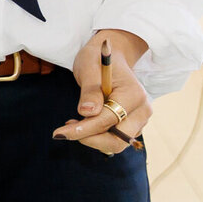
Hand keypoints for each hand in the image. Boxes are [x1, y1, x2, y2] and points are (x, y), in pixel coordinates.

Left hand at [55, 29, 151, 155]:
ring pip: (116, 143)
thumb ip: (90, 91)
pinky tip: (82, 123)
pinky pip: (114, 138)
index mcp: (134, 95)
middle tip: (65, 131)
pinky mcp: (132, 124)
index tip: (61, 132)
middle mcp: (142, 111)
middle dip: (90, 139)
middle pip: (118, 140)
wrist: (112, 58)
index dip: (83, 129)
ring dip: (92, 138)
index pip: (108, 121)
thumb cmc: (98, 59)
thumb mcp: (88, 68)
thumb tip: (87, 113)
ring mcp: (139, 119)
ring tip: (72, 123)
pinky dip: (97, 136)